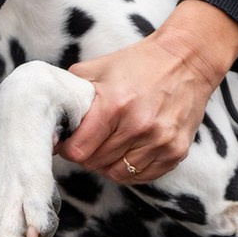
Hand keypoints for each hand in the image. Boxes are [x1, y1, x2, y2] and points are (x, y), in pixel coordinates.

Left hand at [55, 0, 237, 183]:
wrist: (185, 60)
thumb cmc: (137, 63)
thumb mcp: (98, 68)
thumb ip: (73, 92)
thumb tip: (52, 115)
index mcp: (114, 104)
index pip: (80, 149)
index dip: (67, 149)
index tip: (65, 143)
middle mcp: (138, 126)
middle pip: (97, 163)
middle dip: (85, 155)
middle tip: (84, 143)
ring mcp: (160, 141)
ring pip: (119, 174)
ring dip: (106, 164)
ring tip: (104, 148)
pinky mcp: (176, 151)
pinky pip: (143, 176)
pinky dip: (130, 170)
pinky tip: (125, 153)